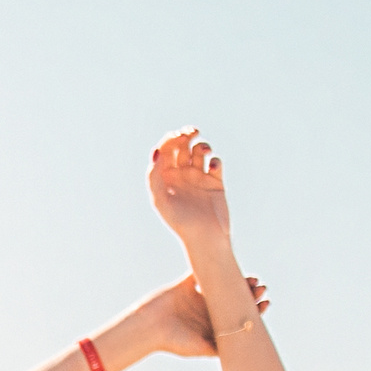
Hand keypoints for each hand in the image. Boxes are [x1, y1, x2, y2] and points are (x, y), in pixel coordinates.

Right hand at [138, 269, 270, 359]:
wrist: (147, 329)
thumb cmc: (173, 341)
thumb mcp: (201, 348)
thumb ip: (220, 346)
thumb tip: (245, 347)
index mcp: (212, 325)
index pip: (237, 316)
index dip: (254, 310)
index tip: (265, 304)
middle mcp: (206, 311)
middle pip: (233, 299)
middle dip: (249, 294)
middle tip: (261, 289)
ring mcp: (196, 297)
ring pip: (221, 285)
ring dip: (236, 280)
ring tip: (251, 279)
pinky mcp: (184, 285)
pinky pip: (199, 272)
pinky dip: (209, 266)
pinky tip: (225, 263)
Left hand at [149, 125, 237, 258]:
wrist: (205, 239)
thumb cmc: (180, 223)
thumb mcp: (161, 201)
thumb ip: (154, 177)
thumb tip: (157, 152)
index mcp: (165, 177)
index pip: (166, 149)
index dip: (171, 139)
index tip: (178, 136)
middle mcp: (181, 174)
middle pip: (182, 146)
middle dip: (186, 135)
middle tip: (192, 132)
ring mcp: (198, 177)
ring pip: (199, 151)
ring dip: (201, 145)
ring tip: (204, 150)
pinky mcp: (215, 182)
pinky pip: (215, 163)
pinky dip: (215, 160)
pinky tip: (213, 167)